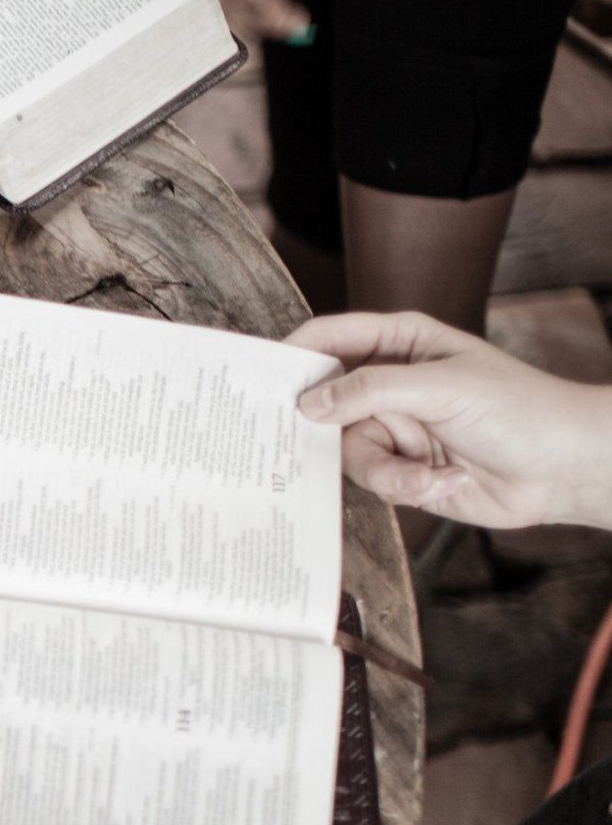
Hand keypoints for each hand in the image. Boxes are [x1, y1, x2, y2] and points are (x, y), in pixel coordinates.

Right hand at [290, 312, 611, 529]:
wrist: (562, 467)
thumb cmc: (519, 409)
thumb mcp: (440, 387)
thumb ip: (369, 389)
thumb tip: (308, 403)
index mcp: (400, 343)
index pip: (330, 339)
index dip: (294, 356)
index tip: (263, 383)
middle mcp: (390, 384)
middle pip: (327, 405)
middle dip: (332, 431)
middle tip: (316, 444)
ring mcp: (396, 428)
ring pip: (348, 452)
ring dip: (388, 468)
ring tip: (427, 472)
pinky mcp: (402, 469)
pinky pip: (375, 481)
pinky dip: (407, 486)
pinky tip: (445, 480)